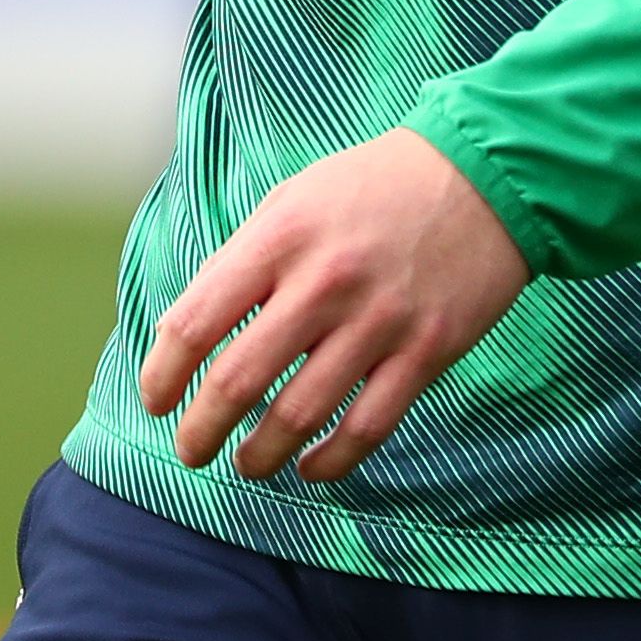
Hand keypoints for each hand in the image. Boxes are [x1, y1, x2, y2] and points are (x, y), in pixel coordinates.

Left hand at [138, 128, 528, 484]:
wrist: (485, 173)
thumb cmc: (374, 186)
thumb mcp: (294, 198)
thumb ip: (243, 259)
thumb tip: (193, 331)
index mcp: (280, 238)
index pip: (194, 323)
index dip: (161, 374)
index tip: (156, 400)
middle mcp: (323, 282)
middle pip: (238, 381)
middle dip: (201, 431)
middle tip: (191, 450)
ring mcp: (379, 321)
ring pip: (298, 417)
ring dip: (259, 455)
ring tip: (248, 464)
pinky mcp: (426, 351)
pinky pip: (367, 428)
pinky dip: (330, 462)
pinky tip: (310, 467)